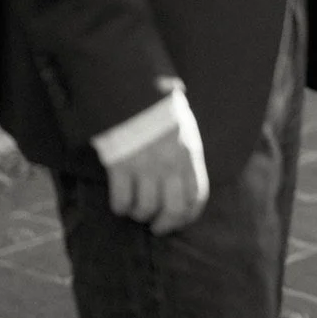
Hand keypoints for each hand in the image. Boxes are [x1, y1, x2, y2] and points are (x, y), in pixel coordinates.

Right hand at [105, 113, 208, 234]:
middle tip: (156, 226)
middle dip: (165, 224)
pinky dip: (120, 206)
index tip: (178, 221)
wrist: (132, 91)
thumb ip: (188, 157)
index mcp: (189, 154)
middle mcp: (170, 163)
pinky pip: (122, 199)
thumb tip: (187, 184)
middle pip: (174, 209)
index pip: (196, 196)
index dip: (188, 216)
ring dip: (140, 214)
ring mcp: (146, 165)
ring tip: (136, 210)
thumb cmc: (159, 113)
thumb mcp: (185, 130)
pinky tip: (120, 203)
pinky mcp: (121, 165)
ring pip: (147, 208)